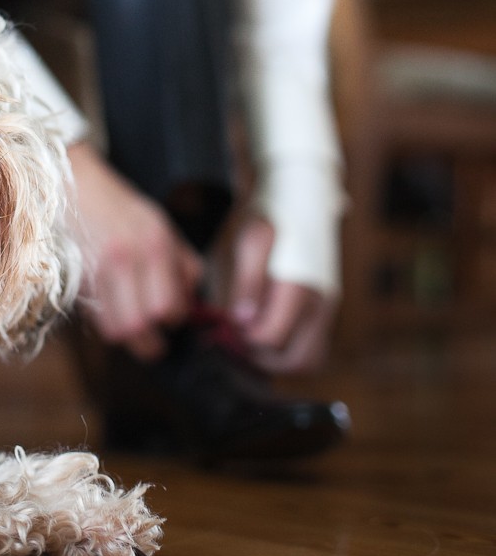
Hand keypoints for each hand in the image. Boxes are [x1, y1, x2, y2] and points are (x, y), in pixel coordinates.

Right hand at [67, 141, 203, 361]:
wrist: (75, 185)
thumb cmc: (120, 207)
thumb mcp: (161, 225)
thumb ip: (183, 262)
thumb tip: (193, 299)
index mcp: (155, 244)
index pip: (170, 307)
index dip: (175, 318)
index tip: (171, 317)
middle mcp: (128, 259)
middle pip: (142, 326)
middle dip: (151, 339)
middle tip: (154, 336)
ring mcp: (97, 269)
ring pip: (116, 330)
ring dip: (127, 337)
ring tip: (132, 327)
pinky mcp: (75, 277)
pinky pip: (95, 319)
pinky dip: (106, 324)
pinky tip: (112, 311)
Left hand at [226, 215, 336, 373]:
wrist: (300, 193)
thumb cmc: (270, 215)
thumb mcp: (250, 239)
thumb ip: (248, 281)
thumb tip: (243, 321)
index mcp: (300, 287)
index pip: (270, 338)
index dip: (242, 337)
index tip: (228, 322)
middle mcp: (321, 305)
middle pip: (295, 361)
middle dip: (262, 357)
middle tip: (238, 336)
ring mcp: (327, 310)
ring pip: (308, 360)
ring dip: (278, 359)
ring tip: (251, 336)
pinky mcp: (325, 312)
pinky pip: (312, 349)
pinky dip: (289, 351)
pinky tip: (266, 332)